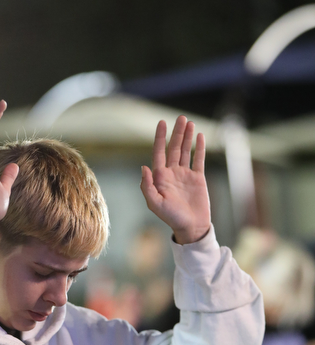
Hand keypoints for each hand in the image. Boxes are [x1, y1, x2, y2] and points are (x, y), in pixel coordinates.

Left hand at [140, 116, 210, 243]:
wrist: (191, 226)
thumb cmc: (171, 217)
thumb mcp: (155, 204)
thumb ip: (147, 186)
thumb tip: (144, 167)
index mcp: (160, 177)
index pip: (159, 152)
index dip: (160, 138)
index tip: (161, 123)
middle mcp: (172, 173)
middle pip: (173, 148)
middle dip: (176, 133)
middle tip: (181, 118)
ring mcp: (185, 175)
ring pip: (186, 151)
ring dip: (187, 137)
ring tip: (189, 122)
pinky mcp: (198, 178)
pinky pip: (199, 159)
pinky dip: (200, 147)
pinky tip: (200, 136)